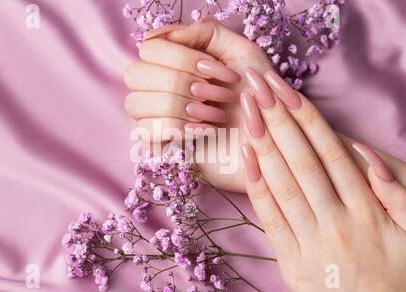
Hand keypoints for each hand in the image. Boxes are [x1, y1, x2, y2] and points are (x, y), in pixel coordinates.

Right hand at [124, 18, 272, 191]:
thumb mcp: (242, 52)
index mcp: (175, 63)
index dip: (180, 58)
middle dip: (178, 83)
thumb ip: (207, 32)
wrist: (271, 138)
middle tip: (215, 94)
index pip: (148, 48)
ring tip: (215, 115)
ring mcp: (156, 117)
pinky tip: (205, 132)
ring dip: (179, 107)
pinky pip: (145, 133)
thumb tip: (165, 34)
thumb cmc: (259, 97)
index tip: (214, 70)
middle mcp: (159, 88)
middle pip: (134, 74)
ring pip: (134, 103)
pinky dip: (177, 129)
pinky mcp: (161, 145)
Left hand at [241, 68, 405, 291]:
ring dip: (263, 143)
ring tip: (246, 110)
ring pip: (283, 183)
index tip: (283, 89)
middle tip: (256, 85)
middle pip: (301, 159)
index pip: (329, 151)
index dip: (304, 116)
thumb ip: (396, 194)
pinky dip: (257, 187)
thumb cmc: (400, 277)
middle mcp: (335, 219)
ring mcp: (310, 240)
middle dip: (277, 118)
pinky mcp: (290, 260)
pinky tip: (245, 157)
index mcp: (366, 209)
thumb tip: (364, 152)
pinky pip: (270, 218)